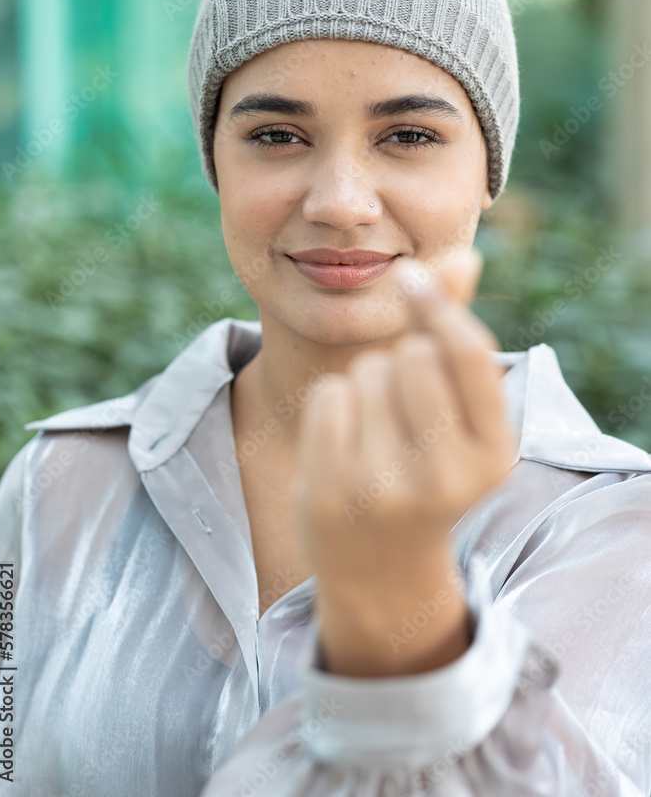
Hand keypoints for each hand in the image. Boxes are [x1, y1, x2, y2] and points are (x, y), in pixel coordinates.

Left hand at [293, 247, 515, 675]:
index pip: (467, 353)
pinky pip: (328, 396)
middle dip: (399, 359)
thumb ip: (454, 333)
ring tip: (375, 433)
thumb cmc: (425, 467)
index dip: (437, 303)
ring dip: (364, 383)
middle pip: (410, 355)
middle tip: (400, 405)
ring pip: (365, 372)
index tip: (407, 272)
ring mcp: (385, 490)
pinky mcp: (332, 494)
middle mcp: (447, 478)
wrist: (379, 566)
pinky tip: (342, 444)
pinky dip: (331, 404)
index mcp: (493, 455)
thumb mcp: (456, 414)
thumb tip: (463, 255)